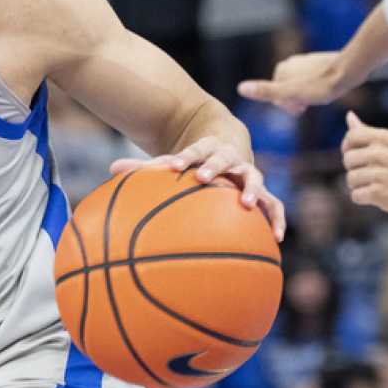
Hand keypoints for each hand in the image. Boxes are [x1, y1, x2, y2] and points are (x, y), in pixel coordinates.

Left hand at [111, 137, 285, 240]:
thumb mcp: (173, 161)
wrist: (229, 149)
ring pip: (254, 180)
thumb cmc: (193, 163)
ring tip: (247, 204)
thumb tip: (110, 168)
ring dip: (251, 190)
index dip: (184, 157)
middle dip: (214, 167)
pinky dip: (276, 219)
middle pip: (224, 159)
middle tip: (202, 177)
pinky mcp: (263, 193)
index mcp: (207, 149)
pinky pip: (274, 206)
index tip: (173, 166)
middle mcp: (230, 160)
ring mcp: (249, 175)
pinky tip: (277, 238)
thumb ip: (144, 167)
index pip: (194, 150)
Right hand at [237, 51, 349, 115]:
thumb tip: (240, 88)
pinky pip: (311, 81)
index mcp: (281, 69)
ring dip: (306, 96)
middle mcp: (291, 63)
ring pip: (300, 86)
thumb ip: (265, 91)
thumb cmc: (320, 86)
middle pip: (288, 91)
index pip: (277, 96)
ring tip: (318, 99)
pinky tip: (325, 92)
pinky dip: (315, 88)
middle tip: (309, 106)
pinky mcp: (319, 63)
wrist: (348, 71)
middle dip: (296, 101)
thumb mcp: (290, 93)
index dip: (288, 107)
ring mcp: (305, 62)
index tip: (301, 110)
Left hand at [340, 112, 387, 217]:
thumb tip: (349, 116)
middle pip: (348, 160)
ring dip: (360, 186)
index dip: (349, 148)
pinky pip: (355, 196)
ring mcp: (380, 173)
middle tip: (373, 175)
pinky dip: (364, 199)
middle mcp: (381, 153)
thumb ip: (370, 132)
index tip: (358, 157)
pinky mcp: (380, 193)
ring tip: (378, 185)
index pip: (351, 137)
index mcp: (385, 138)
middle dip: (356, 169)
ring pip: (350, 179)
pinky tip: (379, 196)